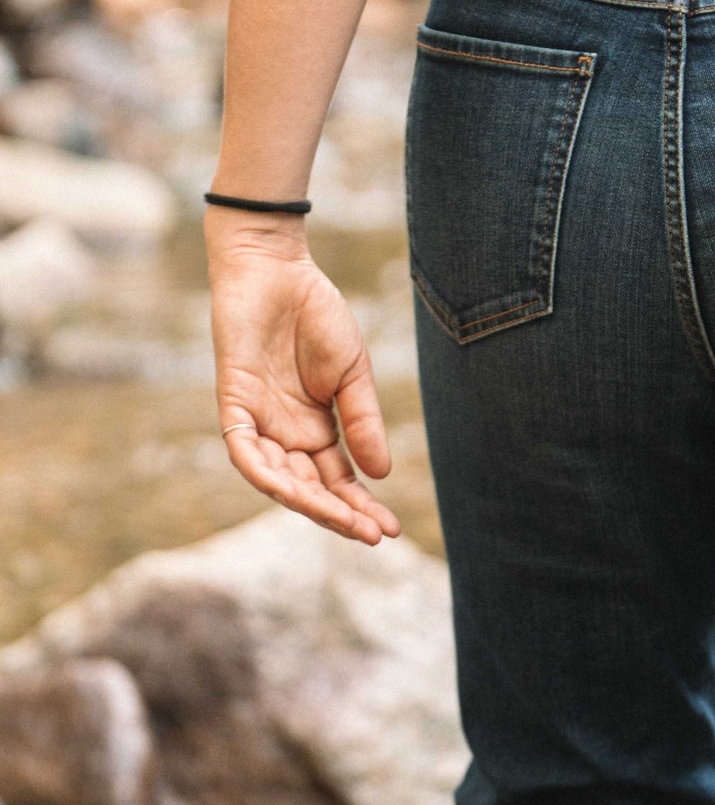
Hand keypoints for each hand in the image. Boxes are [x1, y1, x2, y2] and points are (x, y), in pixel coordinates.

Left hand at [207, 213, 399, 545]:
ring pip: (278, 479)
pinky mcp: (234, 403)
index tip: (391, 530)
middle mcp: (286, 434)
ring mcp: (259, 422)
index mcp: (317, 429)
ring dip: (308, 502)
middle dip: (340, 514)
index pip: (339, 481)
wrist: (276, 269)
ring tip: (342, 520)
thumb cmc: (316, 315)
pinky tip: (289, 489)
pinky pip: (244, 450)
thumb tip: (381, 475)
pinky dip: (263, 472)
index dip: (362, 507)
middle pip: (311, 489)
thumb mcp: (352, 373)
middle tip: (371, 535)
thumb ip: (363, 422)